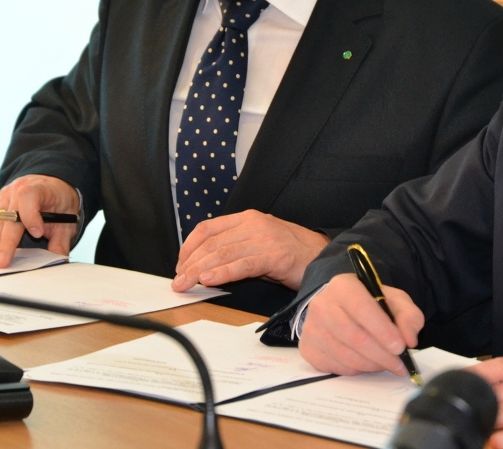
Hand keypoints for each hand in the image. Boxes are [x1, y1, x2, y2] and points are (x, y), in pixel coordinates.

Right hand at [0, 174, 79, 267]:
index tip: (38, 234)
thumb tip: (59, 260)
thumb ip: (62, 240)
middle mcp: (17, 189)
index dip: (31, 216)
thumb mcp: (68, 218)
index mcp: (38, 188)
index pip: (28, 196)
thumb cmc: (59, 202)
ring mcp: (4, 196)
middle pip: (8, 216)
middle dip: (5, 242)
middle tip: (2, 262)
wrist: (51, 187)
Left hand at [172, 210, 328, 291]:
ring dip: (199, 271)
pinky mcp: (275, 255)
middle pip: (211, 243)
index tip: (179, 264)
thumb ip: (236, 248)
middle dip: (190, 263)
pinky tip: (208, 281)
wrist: (325, 257)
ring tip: (186, 284)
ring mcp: (265, 238)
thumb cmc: (293, 254)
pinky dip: (222, 273)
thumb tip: (207, 266)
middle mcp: (254, 224)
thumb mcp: (260, 244)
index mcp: (248, 218)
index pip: (208, 229)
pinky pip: (242, 265)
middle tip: (178, 281)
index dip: (189, 247)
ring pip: (222, 254)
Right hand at [298, 273, 423, 376]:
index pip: (362, 309)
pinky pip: (336, 367)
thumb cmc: (370, 303)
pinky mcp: (308, 348)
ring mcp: (311, 328)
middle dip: (382, 355)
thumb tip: (409, 339)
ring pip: (346, 356)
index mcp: (343, 286)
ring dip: (372, 365)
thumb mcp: (394, 300)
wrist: (342, 307)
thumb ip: (408, 316)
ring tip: (386, 363)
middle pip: (355, 337)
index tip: (401, 347)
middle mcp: (321, 305)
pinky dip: (357, 370)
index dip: (383, 331)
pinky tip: (366, 362)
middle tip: (401, 365)